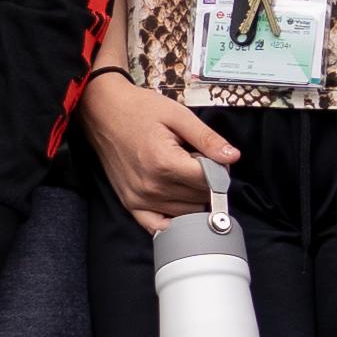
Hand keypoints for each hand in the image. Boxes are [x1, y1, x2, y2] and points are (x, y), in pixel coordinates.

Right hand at [81, 72, 242, 232]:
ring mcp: (139, 199)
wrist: (103, 112)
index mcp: (165, 163)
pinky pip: (158, 226)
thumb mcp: (178, 115)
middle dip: (207, 181)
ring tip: (182, 173)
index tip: (214, 156)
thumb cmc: (140, 110)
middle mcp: (151, 187)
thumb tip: (233, 157)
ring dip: (192, 197)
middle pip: (199, 198)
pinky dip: (173, 219)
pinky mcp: (130, 204)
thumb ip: (207, 139)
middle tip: (197, 161)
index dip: (219, 168)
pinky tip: (177, 202)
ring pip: (185, 213)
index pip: (208, 181)